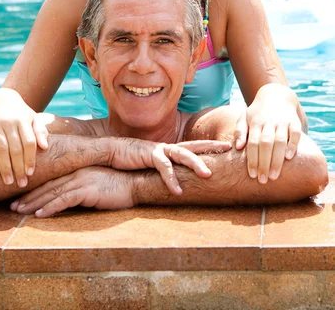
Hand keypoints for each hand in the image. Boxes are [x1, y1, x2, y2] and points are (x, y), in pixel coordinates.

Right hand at [0, 88, 47, 186]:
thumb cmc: (19, 113)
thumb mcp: (33, 118)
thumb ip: (40, 131)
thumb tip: (45, 147)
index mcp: (24, 120)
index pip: (29, 142)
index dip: (30, 158)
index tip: (30, 174)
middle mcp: (10, 121)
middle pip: (16, 148)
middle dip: (19, 167)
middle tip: (21, 184)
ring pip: (1, 146)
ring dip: (4, 166)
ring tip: (8, 181)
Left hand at [10, 167, 134, 216]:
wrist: (136, 183)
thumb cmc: (119, 186)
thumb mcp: (96, 185)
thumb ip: (81, 190)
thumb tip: (67, 201)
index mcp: (77, 170)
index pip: (51, 180)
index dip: (35, 189)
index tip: (20, 197)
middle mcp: (76, 172)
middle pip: (47, 185)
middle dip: (28, 196)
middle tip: (12, 206)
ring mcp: (81, 180)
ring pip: (51, 192)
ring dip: (33, 203)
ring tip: (18, 212)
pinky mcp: (87, 190)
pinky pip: (64, 200)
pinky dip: (50, 207)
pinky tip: (39, 215)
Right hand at [111, 138, 231, 194]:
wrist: (109, 152)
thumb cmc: (129, 161)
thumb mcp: (150, 167)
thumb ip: (163, 171)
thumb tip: (176, 182)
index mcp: (169, 150)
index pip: (193, 147)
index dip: (209, 146)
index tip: (225, 146)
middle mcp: (166, 147)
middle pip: (193, 145)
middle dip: (211, 146)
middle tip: (228, 147)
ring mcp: (158, 149)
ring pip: (182, 154)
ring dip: (196, 164)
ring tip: (208, 175)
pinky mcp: (148, 154)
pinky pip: (163, 167)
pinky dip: (171, 179)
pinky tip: (177, 191)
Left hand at [234, 86, 302, 182]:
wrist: (276, 95)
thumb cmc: (257, 112)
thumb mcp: (244, 117)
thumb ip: (240, 131)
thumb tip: (237, 147)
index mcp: (255, 123)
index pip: (253, 143)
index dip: (252, 159)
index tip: (251, 175)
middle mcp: (268, 122)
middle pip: (266, 144)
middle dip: (264, 163)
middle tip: (263, 180)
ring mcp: (282, 122)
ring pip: (280, 141)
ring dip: (277, 160)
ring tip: (274, 176)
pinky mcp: (294, 122)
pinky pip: (295, 134)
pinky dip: (293, 145)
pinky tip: (289, 158)